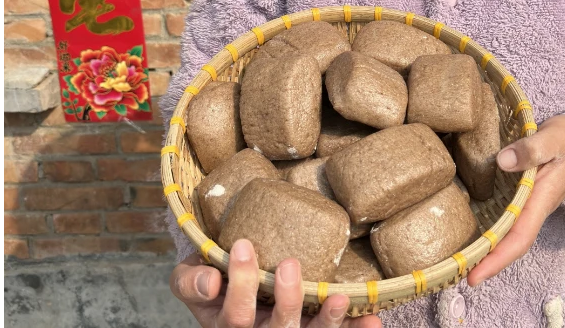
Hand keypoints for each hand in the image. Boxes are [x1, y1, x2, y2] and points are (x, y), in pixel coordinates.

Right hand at [170, 239, 382, 327]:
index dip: (240, 286)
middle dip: (285, 301)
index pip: (233, 316)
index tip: (243, 244)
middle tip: (290, 264)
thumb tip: (211, 280)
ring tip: (338, 296)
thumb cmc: (212, 276)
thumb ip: (191, 280)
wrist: (226, 283)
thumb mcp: (192, 278)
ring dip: (326, 321)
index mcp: (228, 325)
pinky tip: (373, 322)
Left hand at [467, 115, 564, 286]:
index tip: (475, 275)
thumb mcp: (554, 136)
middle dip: (487, 261)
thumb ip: (532, 148)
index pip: (520, 237)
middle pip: (511, 243)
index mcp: (542, 198)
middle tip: (456, 272)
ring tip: (458, 258)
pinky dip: (489, 227)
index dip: (498, 258)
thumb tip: (502, 162)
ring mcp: (530, 204)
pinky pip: (505, 217)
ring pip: (507, 233)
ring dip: (486, 248)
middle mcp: (535, 207)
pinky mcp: (523, 195)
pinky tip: (470, 227)